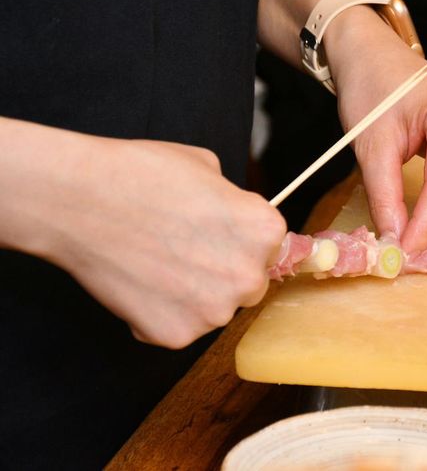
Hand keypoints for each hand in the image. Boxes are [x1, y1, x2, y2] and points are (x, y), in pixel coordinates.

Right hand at [42, 137, 285, 347]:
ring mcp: (213, 311)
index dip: (241, 239)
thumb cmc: (141, 174)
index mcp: (265, 231)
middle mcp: (248, 276)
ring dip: (194, 295)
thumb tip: (234, 218)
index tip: (217, 234)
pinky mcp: (175, 335)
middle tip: (184, 250)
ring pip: (214, 309)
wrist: (79, 200)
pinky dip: (160, 313)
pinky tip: (139, 283)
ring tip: (156, 263)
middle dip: (224, 271)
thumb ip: (235, 202)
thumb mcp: (207, 168)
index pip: (271, 246)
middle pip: (248, 283)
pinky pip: (179, 328)